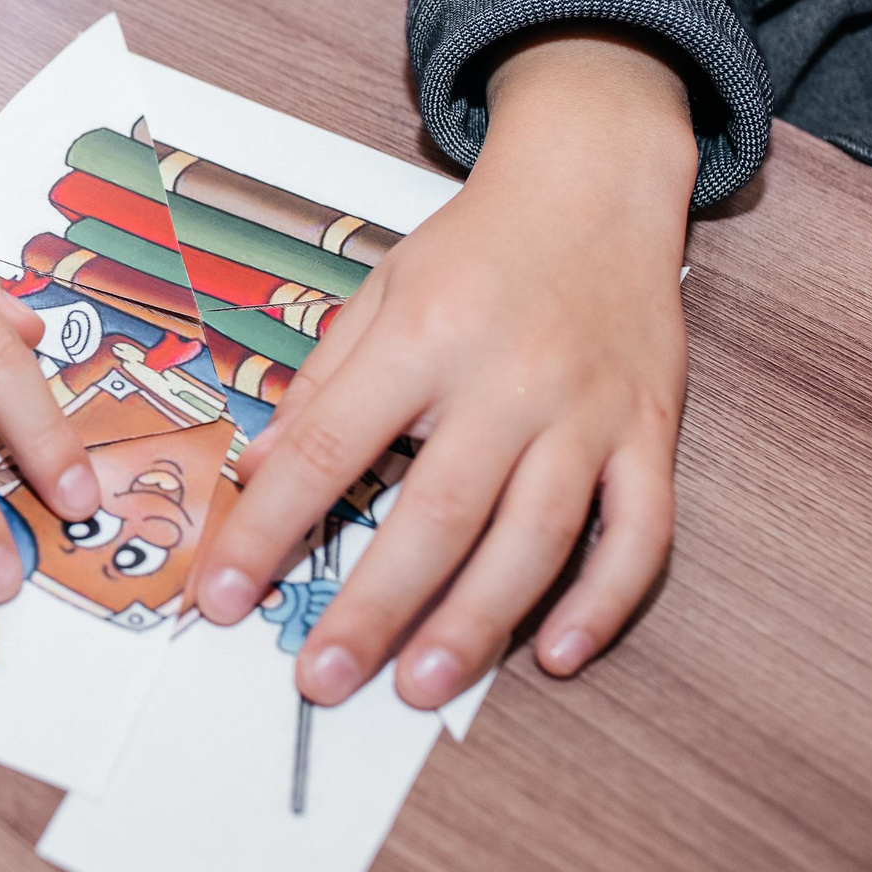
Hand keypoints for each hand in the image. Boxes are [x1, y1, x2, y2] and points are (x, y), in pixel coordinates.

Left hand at [184, 27, 696, 706]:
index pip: (327, 449)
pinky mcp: (650, 433)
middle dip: (374, 607)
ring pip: (536, 538)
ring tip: (421, 688)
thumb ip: (319, 386)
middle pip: (437, 513)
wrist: (596, 184)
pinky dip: (603, 602)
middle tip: (323, 679)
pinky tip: (555, 655)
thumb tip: (252, 475)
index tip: (221, 597)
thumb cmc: (475, 248)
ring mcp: (589, 412)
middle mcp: (509, 378)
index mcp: (421, 336)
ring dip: (477, 623)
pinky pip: (640, 533)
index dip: (268, 530)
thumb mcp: (377, 291)